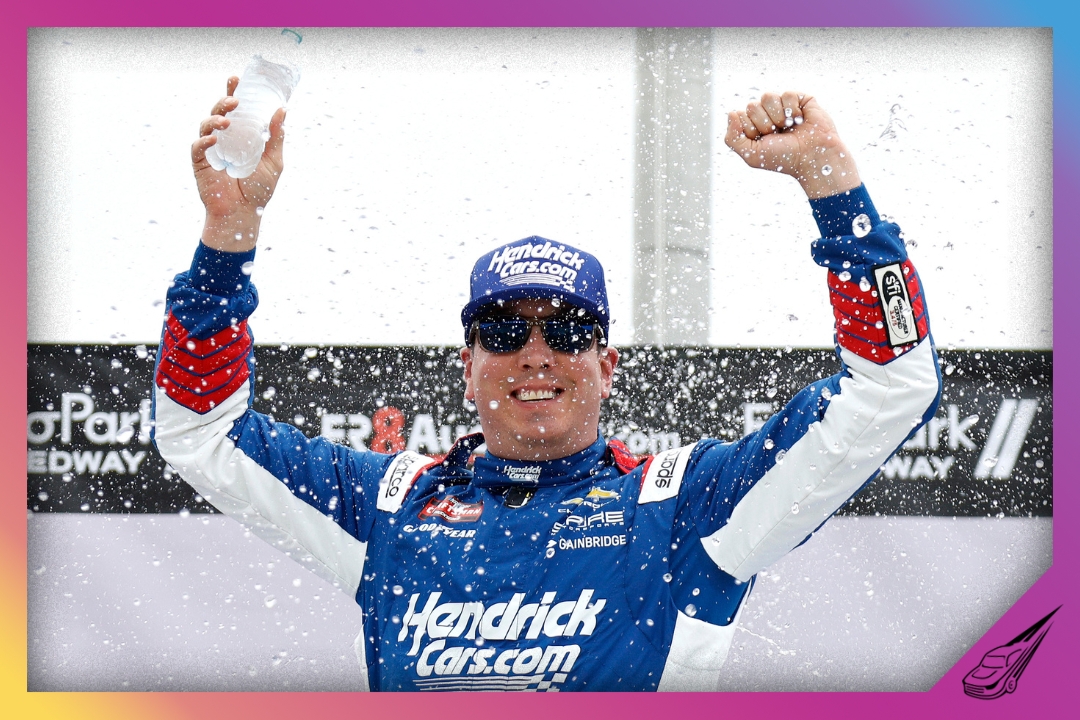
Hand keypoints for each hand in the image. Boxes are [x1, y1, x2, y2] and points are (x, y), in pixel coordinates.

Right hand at [191, 76, 286, 250]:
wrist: (244, 214)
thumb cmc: (259, 189)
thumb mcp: (273, 161)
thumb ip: (275, 137)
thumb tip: (282, 109)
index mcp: (241, 136)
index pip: (235, 110)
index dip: (233, 92)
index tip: (236, 78)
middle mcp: (224, 139)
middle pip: (218, 112)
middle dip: (224, 101)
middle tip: (235, 100)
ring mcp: (211, 150)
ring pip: (206, 125)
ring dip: (215, 119)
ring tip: (227, 122)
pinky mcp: (200, 163)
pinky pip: (198, 146)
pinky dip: (205, 140)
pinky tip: (215, 139)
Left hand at [724, 91, 859, 198]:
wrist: (811, 157)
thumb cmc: (783, 158)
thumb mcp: (752, 155)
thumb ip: (733, 138)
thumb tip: (731, 113)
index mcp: (753, 125)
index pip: (739, 115)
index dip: (750, 129)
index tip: (763, 140)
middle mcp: (766, 114)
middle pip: (752, 106)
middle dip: (764, 124)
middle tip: (777, 135)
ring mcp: (782, 105)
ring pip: (767, 96)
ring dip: (777, 116)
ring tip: (787, 127)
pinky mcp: (799, 99)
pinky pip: (787, 94)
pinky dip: (792, 110)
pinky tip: (800, 120)